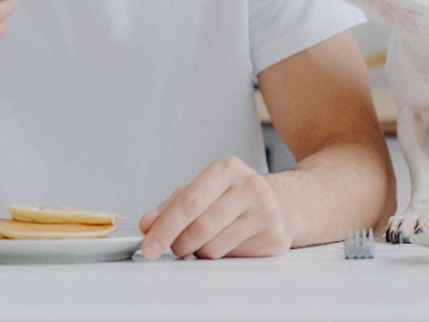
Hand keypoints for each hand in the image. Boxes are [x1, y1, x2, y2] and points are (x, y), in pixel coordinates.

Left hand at [138, 156, 291, 259]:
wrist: (280, 203)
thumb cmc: (232, 198)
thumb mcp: (201, 191)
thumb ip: (171, 207)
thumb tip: (148, 225)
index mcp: (227, 168)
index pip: (188, 202)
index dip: (164, 228)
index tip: (148, 247)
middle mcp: (250, 186)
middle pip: (199, 228)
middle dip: (179, 244)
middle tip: (176, 247)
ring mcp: (267, 212)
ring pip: (213, 248)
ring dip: (199, 252)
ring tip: (207, 240)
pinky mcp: (276, 237)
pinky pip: (232, 258)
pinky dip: (221, 257)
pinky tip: (229, 243)